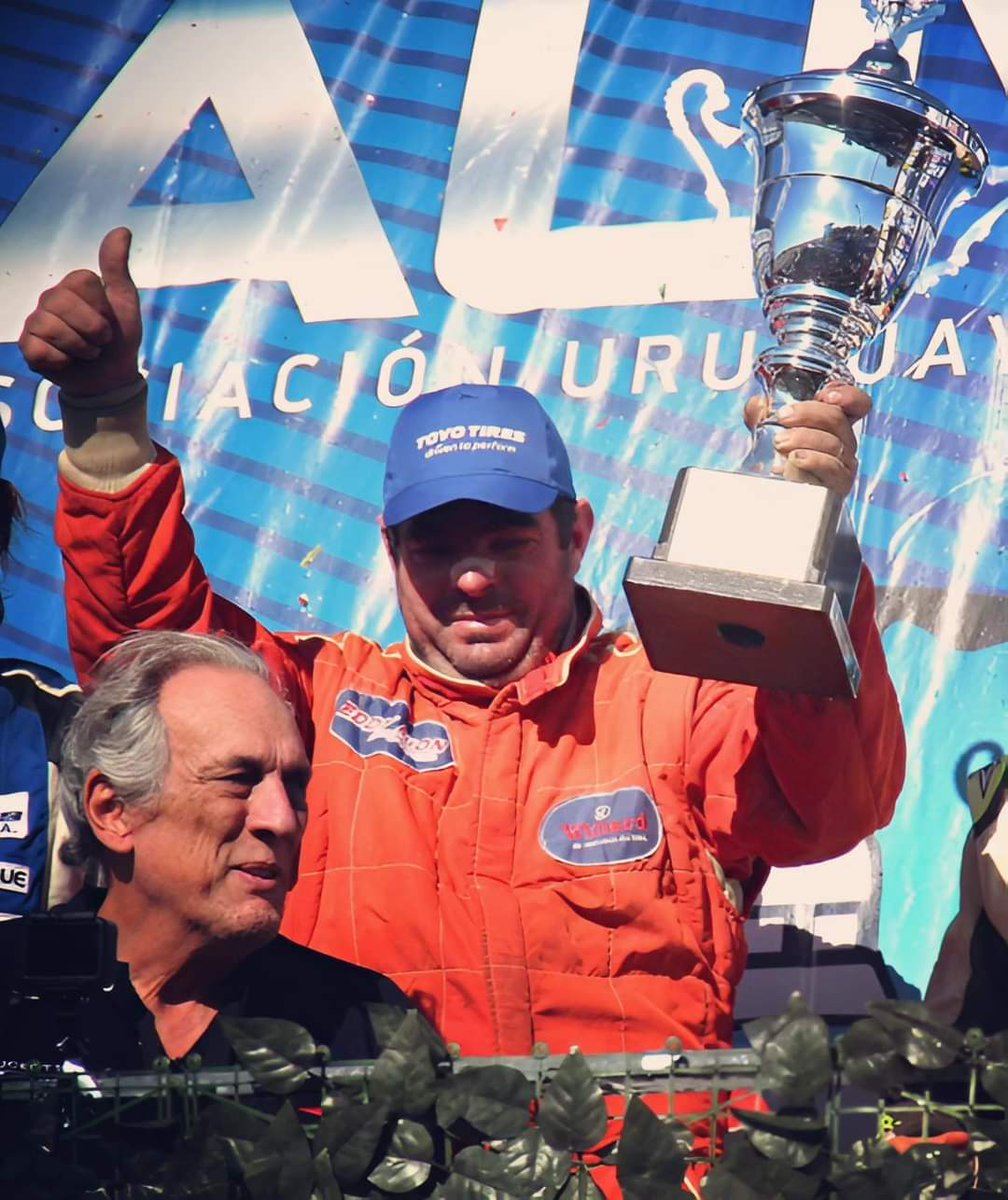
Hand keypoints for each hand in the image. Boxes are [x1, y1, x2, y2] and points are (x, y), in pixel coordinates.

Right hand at [18, 227, 142, 398]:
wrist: (111, 378)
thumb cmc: (119, 339)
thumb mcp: (125, 303)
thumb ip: (117, 268)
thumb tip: (122, 230)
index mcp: (73, 285)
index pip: (83, 282)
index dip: (102, 309)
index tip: (109, 321)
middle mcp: (50, 299)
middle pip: (64, 304)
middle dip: (93, 331)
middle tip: (100, 341)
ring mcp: (36, 321)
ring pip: (52, 328)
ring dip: (80, 348)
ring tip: (86, 352)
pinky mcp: (28, 346)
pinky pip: (40, 350)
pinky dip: (62, 361)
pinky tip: (67, 361)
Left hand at [743, 383, 869, 497]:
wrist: (774, 498)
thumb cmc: (776, 461)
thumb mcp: (766, 430)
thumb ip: (761, 412)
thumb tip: (758, 404)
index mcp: (831, 424)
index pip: (857, 404)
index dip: (849, 395)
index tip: (826, 395)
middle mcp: (843, 442)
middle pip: (838, 418)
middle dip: (808, 413)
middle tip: (783, 417)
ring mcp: (843, 464)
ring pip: (833, 443)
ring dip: (804, 438)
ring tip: (780, 442)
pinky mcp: (838, 485)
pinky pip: (832, 468)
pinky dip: (813, 460)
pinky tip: (794, 459)